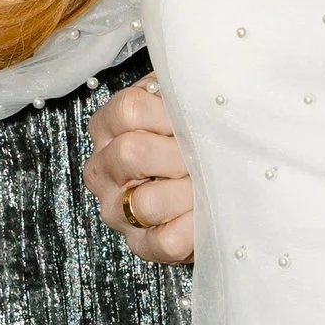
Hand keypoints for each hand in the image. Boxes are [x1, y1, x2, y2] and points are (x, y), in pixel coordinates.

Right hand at [85, 79, 195, 264]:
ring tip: (213, 185)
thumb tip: (207, 79)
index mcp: (110, 126)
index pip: (130, 110)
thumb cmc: (200, 141)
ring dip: (189, 193)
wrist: (220, 189)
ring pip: (147, 201)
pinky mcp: (141, 245)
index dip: (173, 114)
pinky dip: (193, 229)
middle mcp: (104, 168)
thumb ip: (185, 92)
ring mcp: (117, 210)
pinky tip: (208, 215)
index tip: (202, 119)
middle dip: (181, 155)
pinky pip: (164, 240)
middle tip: (210, 155)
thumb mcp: (187, 107)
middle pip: (132, 153)